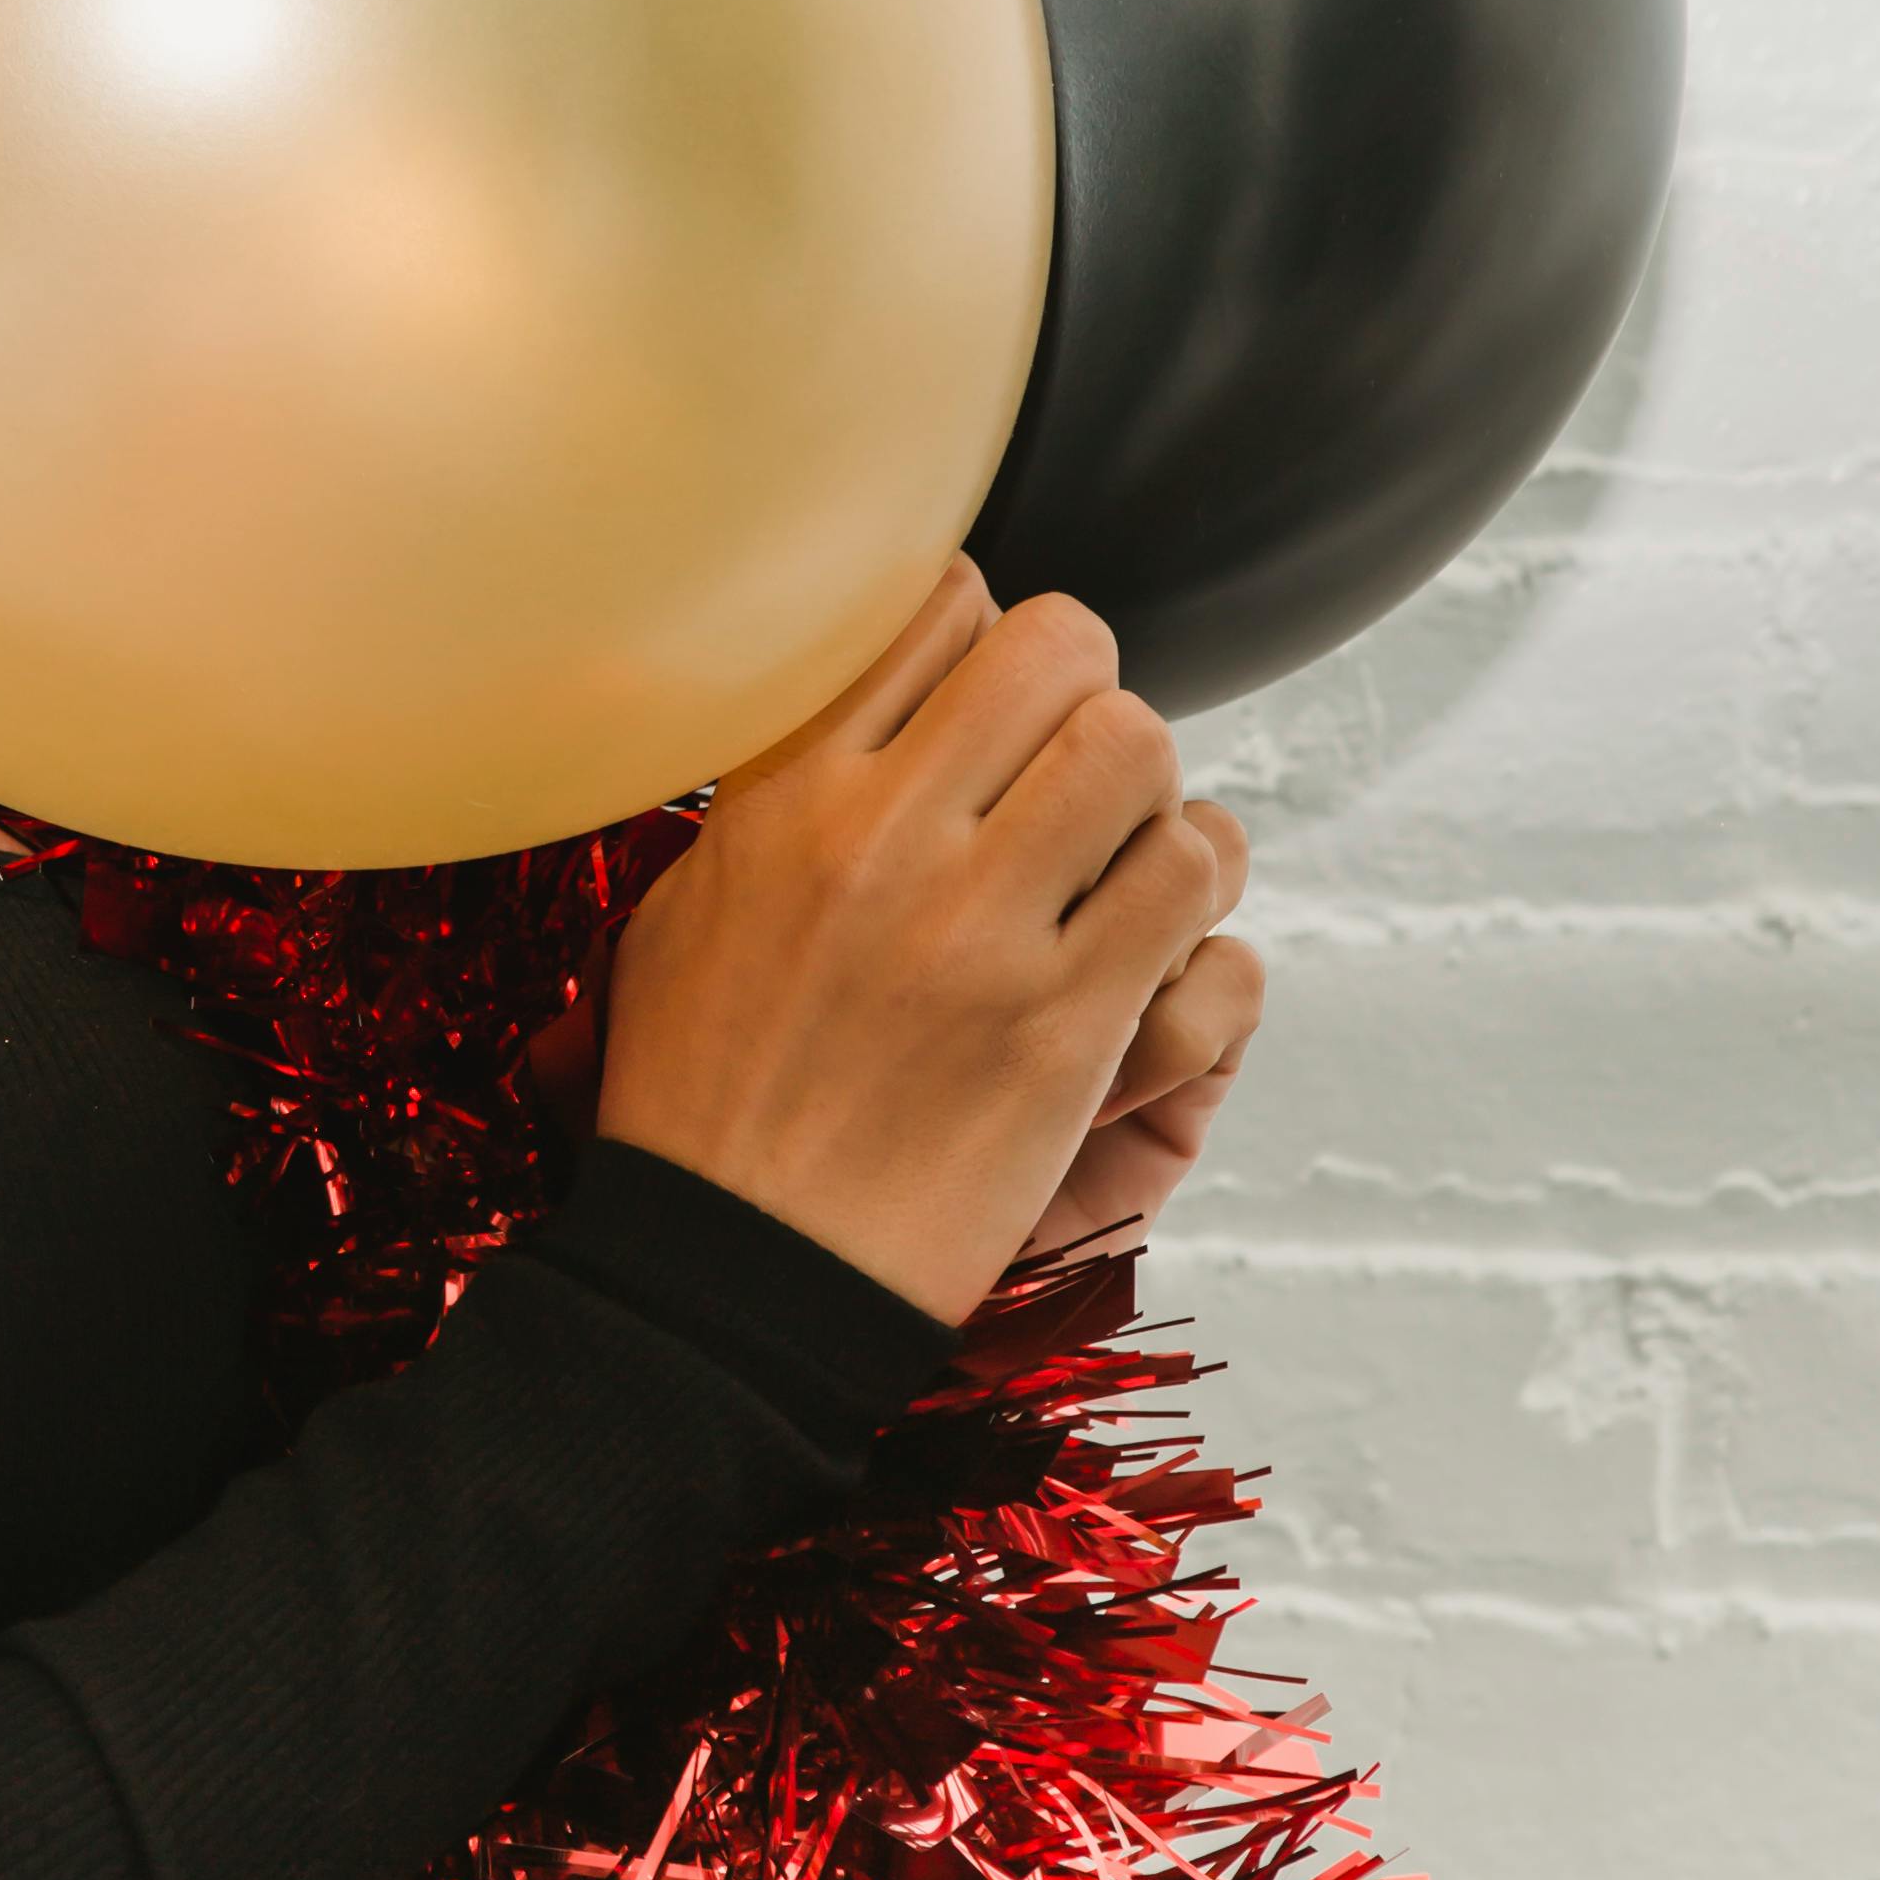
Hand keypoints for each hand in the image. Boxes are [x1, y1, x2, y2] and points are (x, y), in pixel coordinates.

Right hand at [593, 564, 1245, 1323]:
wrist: (738, 1272)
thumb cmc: (703, 1099)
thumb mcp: (683, 910)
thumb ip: (770, 796)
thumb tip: (850, 713)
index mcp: (783, 796)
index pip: (934, 608)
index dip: (988, 638)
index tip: (990, 697)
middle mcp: (882, 836)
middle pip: (1057, 647)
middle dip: (1088, 693)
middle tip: (1075, 768)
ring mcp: (978, 929)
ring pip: (1140, 747)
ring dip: (1156, 794)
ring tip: (1132, 849)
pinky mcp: (1066, 1025)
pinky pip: (1187, 881)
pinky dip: (1196, 894)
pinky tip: (1161, 935)